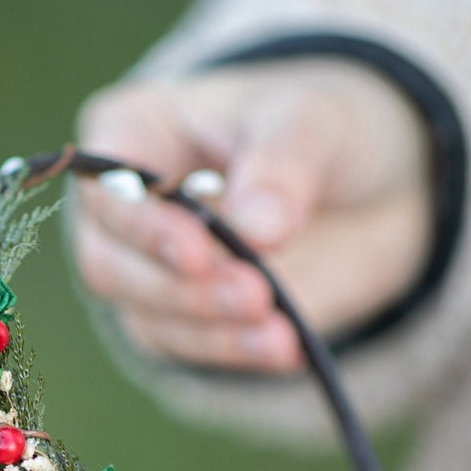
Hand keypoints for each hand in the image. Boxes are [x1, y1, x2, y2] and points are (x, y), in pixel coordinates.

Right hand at [71, 60, 431, 371]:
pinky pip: (195, 347)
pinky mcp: (187, 319)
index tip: (197, 252)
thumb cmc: (317, 127)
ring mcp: (149, 270)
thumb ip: (282, 165)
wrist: (366, 187)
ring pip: (149, 315)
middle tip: (254, 294)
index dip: (141, 225)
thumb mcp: (312, 119)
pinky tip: (285, 347)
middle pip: (111, 264)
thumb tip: (258, 229)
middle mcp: (125, 208)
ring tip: (281, 332)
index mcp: (131, 131)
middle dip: (179, 289)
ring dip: (212, 330)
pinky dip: (238, 351)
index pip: (105, 185)